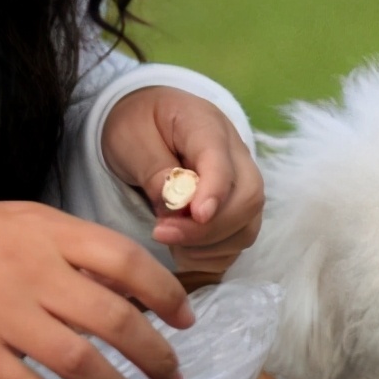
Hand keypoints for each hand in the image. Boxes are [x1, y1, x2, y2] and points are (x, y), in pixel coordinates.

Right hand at [0, 198, 193, 378]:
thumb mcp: (26, 224)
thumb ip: (77, 253)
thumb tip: (132, 294)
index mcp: (51, 234)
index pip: (127, 262)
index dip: (165, 295)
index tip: (186, 322)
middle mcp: (34, 273)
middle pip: (115, 320)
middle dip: (155, 356)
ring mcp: (3, 315)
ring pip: (81, 362)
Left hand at [101, 86, 263, 273]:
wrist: (144, 122)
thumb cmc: (136, 126)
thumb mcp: (131, 140)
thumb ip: (154, 171)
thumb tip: (177, 207)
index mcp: (206, 125)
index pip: (223, 161)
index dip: (215, 192)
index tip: (197, 216)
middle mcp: (235, 154)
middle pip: (248, 198)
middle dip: (210, 228)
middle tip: (163, 234)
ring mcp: (240, 183)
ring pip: (247, 225)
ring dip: (210, 245)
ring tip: (170, 241)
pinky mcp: (237, 208)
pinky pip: (238, 242)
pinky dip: (213, 255)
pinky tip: (183, 250)